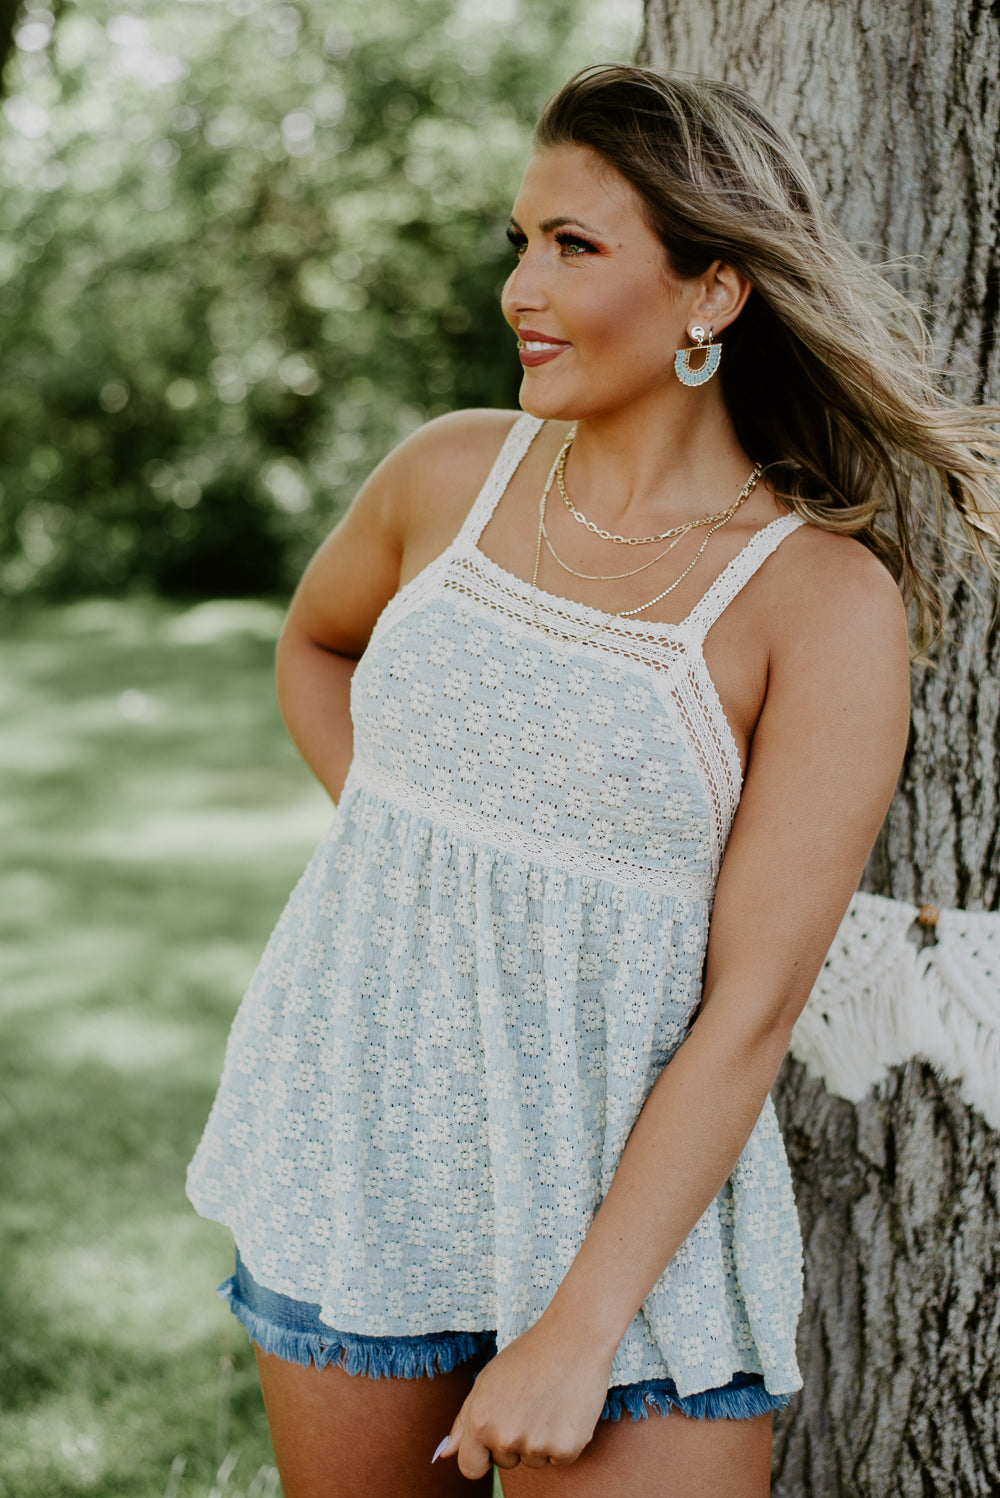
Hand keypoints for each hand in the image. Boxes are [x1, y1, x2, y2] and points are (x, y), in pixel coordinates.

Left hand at [432, 1318, 612, 1478]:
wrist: (574, 1338)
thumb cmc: (527, 1356)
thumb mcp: (487, 1380)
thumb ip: (463, 1421)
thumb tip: (443, 1455)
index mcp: (480, 1421)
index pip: (471, 1468)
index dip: (481, 1455)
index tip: (493, 1439)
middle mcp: (505, 1437)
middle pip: (504, 1462)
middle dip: (513, 1439)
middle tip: (528, 1402)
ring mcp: (537, 1446)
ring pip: (533, 1460)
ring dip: (539, 1440)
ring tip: (548, 1401)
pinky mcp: (567, 1449)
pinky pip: (559, 1458)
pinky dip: (563, 1440)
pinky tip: (566, 1408)